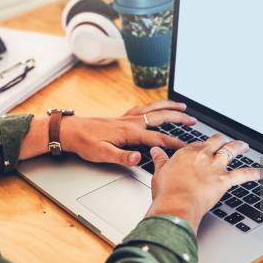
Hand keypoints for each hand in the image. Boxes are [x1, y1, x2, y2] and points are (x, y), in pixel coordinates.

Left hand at [60, 100, 196, 164]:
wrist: (70, 131)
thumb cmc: (85, 143)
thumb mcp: (102, 154)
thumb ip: (121, 157)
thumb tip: (138, 158)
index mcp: (130, 132)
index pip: (158, 138)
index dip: (175, 143)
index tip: (187, 147)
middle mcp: (131, 122)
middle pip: (161, 117)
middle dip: (179, 117)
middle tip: (193, 120)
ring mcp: (127, 117)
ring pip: (154, 108)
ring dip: (169, 106)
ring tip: (183, 106)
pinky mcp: (122, 116)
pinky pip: (143, 107)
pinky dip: (154, 104)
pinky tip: (157, 106)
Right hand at [146, 134, 262, 231]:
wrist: (176, 204)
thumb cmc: (166, 192)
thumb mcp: (159, 172)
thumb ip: (159, 159)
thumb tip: (155, 150)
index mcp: (186, 153)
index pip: (197, 144)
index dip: (201, 146)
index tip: (203, 147)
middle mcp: (202, 156)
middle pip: (216, 142)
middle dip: (222, 140)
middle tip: (225, 141)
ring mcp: (215, 167)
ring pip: (231, 151)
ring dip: (239, 147)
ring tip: (244, 146)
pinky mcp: (224, 180)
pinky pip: (244, 174)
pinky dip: (254, 173)